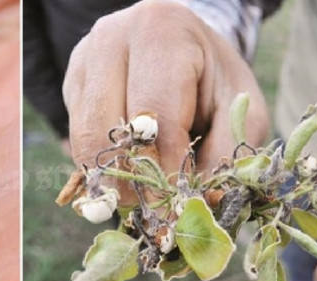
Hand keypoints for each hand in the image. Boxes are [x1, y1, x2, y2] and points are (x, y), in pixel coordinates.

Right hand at [63, 0, 268, 195]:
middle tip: (153, 211)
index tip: (174, 206)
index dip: (164, 169)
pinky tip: (128, 173)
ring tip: (141, 200)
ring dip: (111, 179)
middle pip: (107, 126)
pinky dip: (101, 167)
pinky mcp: (73, 83)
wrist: (189, 50)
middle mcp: (112, 38)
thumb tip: (200, 203)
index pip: (154, 113)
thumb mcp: (243, 110)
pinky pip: (77, 138)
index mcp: (162, 32)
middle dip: (131, 179)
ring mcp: (85, 60)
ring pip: (85, 137)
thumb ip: (228, 153)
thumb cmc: (218, 82)